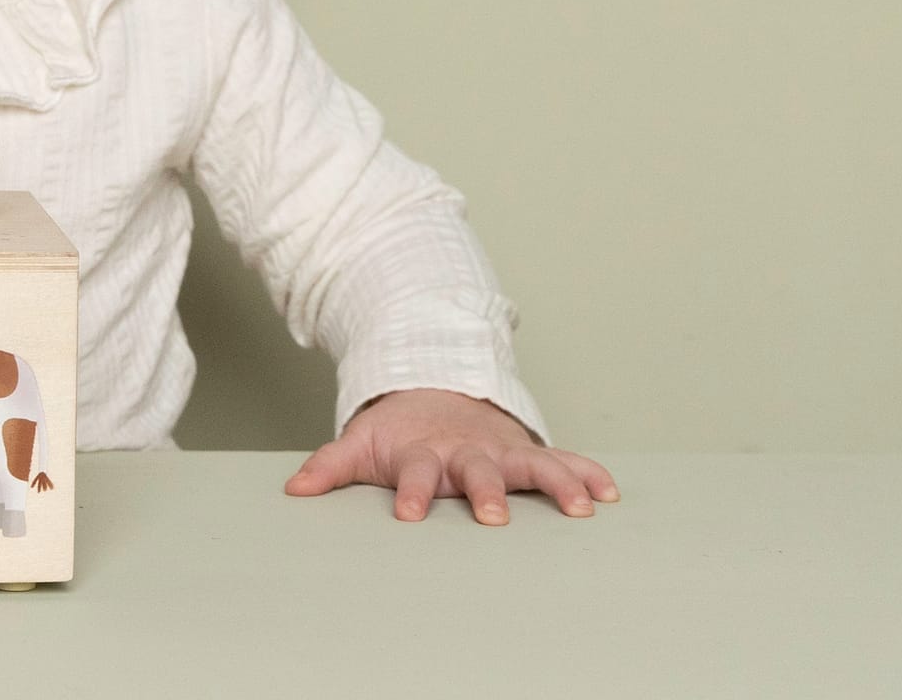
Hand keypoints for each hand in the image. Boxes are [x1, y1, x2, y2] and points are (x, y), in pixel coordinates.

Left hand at [284, 387, 618, 524]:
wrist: (434, 386)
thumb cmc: (400, 429)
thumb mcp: (362, 442)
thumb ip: (331, 465)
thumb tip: (294, 490)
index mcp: (424, 453)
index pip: (415, 473)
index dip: (411, 492)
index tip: (409, 514)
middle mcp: (466, 451)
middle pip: (477, 471)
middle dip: (485, 491)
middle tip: (493, 515)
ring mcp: (499, 450)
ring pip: (531, 465)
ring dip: (555, 484)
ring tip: (580, 508)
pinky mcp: (525, 451)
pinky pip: (561, 459)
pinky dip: (586, 472)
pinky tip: (608, 491)